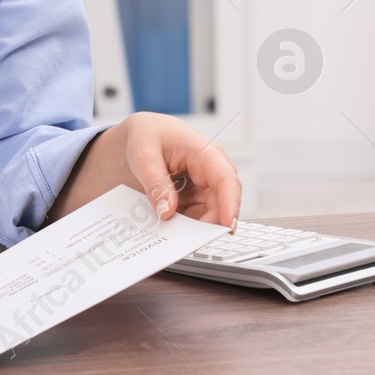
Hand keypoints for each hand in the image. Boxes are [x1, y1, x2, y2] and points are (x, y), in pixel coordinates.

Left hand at [122, 112, 240, 229]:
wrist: (143, 134)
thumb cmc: (148, 136)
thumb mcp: (144, 156)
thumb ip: (156, 183)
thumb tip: (166, 211)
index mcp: (205, 152)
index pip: (226, 179)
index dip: (231, 204)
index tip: (228, 226)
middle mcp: (211, 171)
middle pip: (221, 204)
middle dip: (206, 224)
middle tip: (183, 240)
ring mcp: (205, 186)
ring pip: (209, 215)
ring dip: (192, 227)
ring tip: (169, 232)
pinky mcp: (196, 197)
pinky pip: (196, 218)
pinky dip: (183, 225)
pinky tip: (168, 226)